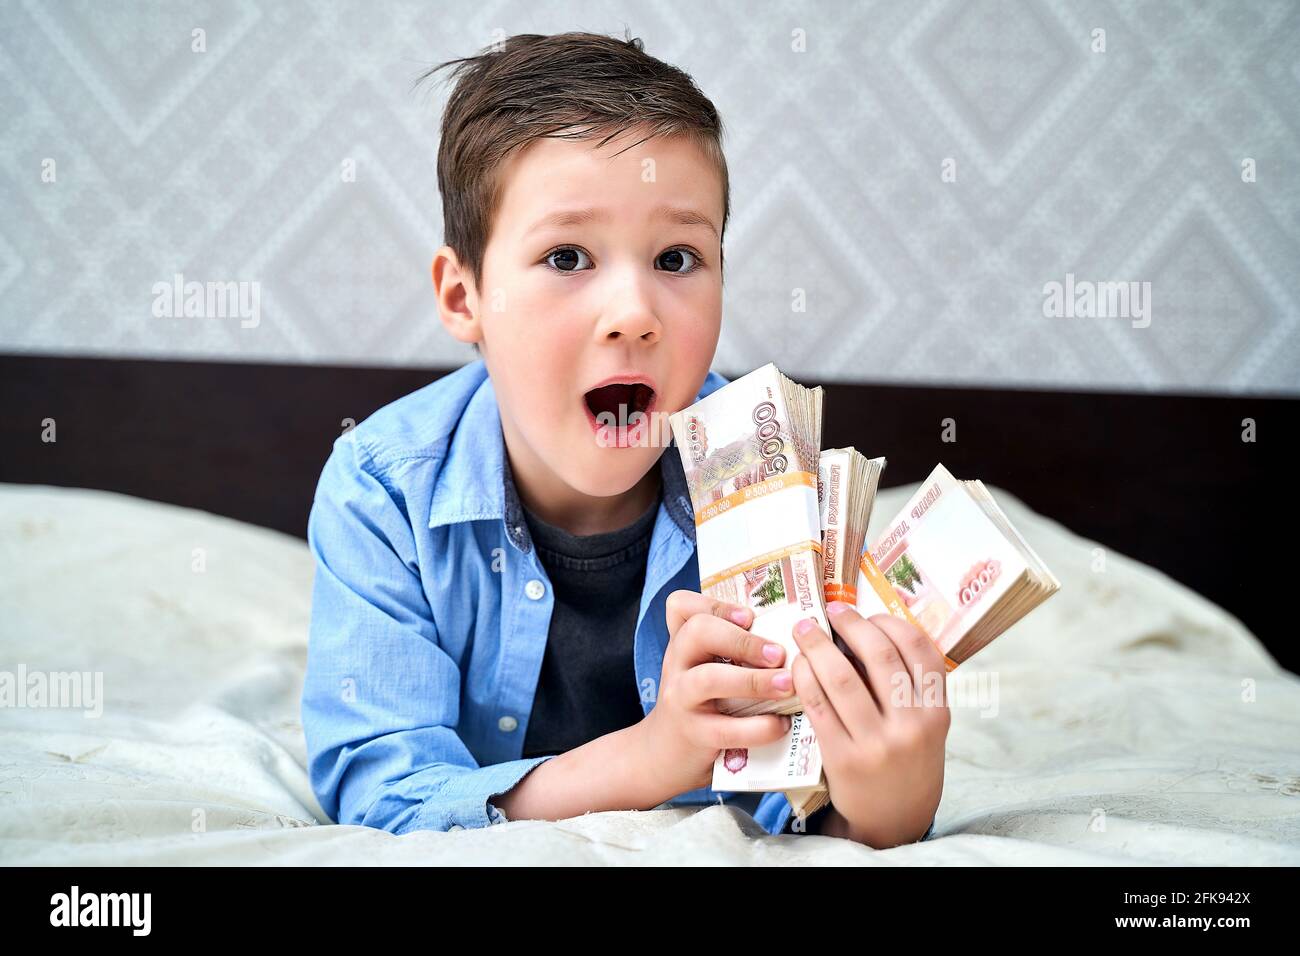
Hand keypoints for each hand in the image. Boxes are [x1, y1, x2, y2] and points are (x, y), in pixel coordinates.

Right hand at [635, 589, 795, 796]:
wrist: (665, 753)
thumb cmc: (700, 701)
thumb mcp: (703, 666)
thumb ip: (733, 646)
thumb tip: (794, 633)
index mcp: (682, 642)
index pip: (683, 606)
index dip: (717, 605)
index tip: (751, 616)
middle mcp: (677, 664)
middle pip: (698, 632)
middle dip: (743, 640)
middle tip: (779, 653)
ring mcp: (681, 699)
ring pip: (709, 679)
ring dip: (753, 680)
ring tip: (786, 685)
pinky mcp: (694, 735)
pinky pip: (725, 729)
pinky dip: (759, 727)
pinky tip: (781, 724)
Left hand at [791, 600, 948, 846]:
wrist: (894, 819)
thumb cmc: (906, 759)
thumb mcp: (925, 724)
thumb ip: (910, 685)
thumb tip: (867, 628)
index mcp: (937, 712)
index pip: (919, 650)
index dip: (890, 623)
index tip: (868, 612)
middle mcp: (911, 726)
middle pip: (879, 657)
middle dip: (851, 625)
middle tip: (831, 611)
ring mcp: (876, 743)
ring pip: (842, 678)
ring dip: (818, 646)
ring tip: (804, 630)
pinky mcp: (842, 758)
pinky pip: (818, 706)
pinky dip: (804, 678)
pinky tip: (797, 665)